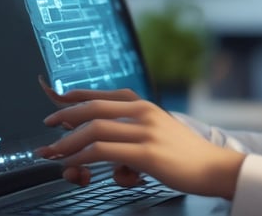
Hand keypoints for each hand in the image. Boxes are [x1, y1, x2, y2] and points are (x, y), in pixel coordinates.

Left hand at [35, 78, 244, 199]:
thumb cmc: (185, 155)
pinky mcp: (145, 153)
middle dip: (65, 117)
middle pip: (94, 108)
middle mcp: (143, 112)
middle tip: (48, 127)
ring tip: (55, 155)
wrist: (213, 167)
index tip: (57, 101)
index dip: (77, 96)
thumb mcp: (160, 133)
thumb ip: (134, 134)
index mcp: (145, 106)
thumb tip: (108, 152)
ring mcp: (144, 131)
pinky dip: (81, 157)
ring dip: (68, 142)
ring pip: (94, 129)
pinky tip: (73, 166)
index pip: (105, 94)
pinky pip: (102, 151)